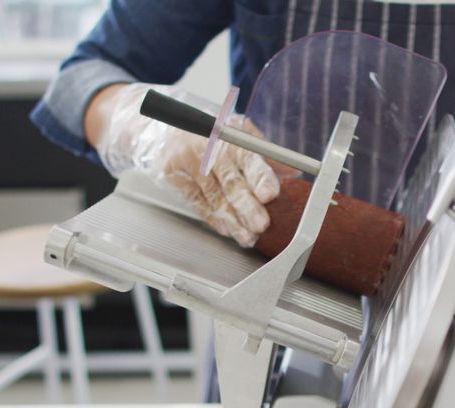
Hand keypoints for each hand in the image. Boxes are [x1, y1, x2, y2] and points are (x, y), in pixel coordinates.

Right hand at [86, 83, 278, 246]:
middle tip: (261, 225)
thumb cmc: (208, 129)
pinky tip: (227, 229)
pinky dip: (213, 218)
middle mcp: (206, 146)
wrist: (159, 124)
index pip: (247, 156)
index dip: (260, 176)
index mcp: (228, 133)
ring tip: (248, 236)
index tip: (270, 194)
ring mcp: (187, 162)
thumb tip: (294, 171)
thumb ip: (265, 152)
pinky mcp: (172, 176)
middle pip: (230, 182)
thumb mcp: (238, 130)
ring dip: (233, 220)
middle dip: (247, 207)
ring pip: (214, 197)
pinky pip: (196, 202)